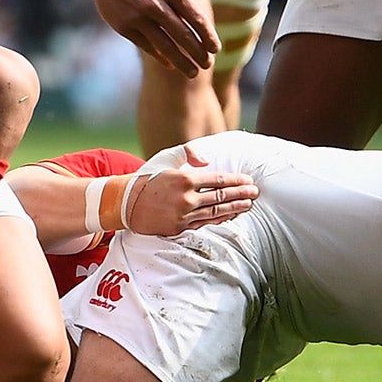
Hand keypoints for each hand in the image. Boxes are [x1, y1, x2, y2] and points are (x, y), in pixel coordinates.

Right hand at [85, 0, 218, 77]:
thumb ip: (183, 1)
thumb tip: (202, 29)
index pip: (195, 17)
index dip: (207, 35)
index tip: (216, 49)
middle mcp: (154, 3)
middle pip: (182, 34)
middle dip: (198, 53)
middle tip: (208, 64)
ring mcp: (138, 16)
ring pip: (165, 46)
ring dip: (182, 62)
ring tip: (193, 73)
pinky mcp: (124, 27)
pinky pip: (147, 47)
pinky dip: (161, 57)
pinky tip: (171, 64)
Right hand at [125, 152, 258, 235]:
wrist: (126, 203)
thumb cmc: (148, 178)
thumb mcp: (166, 158)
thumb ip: (189, 153)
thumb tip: (208, 161)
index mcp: (184, 179)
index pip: (218, 180)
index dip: (236, 181)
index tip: (248, 180)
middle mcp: (186, 199)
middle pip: (221, 197)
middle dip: (241, 194)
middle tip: (256, 192)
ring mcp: (183, 216)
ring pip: (216, 212)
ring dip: (235, 208)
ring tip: (248, 204)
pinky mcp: (179, 228)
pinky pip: (205, 223)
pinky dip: (220, 219)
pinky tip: (230, 215)